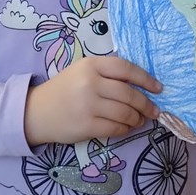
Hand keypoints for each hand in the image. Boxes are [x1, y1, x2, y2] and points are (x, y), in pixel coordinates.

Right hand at [24, 56, 161, 146]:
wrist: (36, 112)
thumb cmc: (64, 90)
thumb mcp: (82, 72)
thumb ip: (107, 74)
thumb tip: (142, 85)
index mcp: (91, 65)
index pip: (126, 69)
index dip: (146, 79)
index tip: (158, 88)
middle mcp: (90, 83)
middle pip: (129, 94)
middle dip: (146, 104)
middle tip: (153, 110)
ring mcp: (88, 105)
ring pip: (125, 113)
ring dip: (137, 118)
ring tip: (139, 120)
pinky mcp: (86, 126)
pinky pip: (116, 128)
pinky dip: (126, 129)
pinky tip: (126, 128)